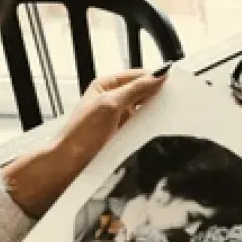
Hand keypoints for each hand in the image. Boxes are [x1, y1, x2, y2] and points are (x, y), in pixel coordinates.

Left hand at [3, 68, 167, 216]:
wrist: (70, 165)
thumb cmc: (80, 134)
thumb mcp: (110, 104)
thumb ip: (135, 89)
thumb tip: (158, 76)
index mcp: (106, 85)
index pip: (138, 76)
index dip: (154, 78)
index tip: (172, 83)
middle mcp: (113, 100)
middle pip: (143, 93)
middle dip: (156, 97)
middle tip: (172, 101)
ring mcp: (118, 118)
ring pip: (144, 111)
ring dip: (153, 115)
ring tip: (162, 118)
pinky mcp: (123, 135)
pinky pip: (142, 128)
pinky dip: (149, 129)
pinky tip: (154, 131)